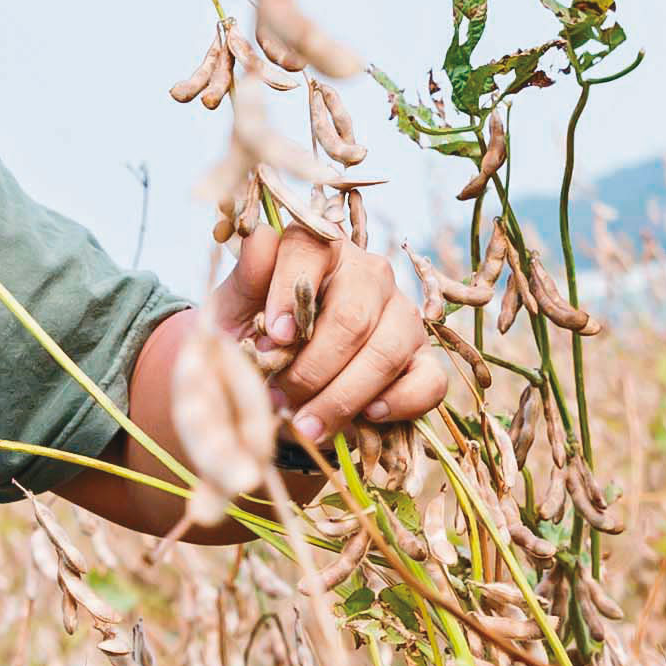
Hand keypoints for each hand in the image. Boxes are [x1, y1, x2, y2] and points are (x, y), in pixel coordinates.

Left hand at [204, 221, 462, 439]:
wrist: (282, 384)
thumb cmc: (259, 341)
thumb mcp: (237, 314)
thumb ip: (246, 280)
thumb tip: (258, 239)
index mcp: (322, 252)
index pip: (311, 250)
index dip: (289, 292)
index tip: (271, 338)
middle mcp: (370, 275)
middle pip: (351, 317)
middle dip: (311, 369)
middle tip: (279, 398)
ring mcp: (403, 316)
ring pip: (386, 353)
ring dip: (343, 398)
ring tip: (307, 426)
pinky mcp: (424, 359)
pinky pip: (428, 382)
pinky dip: (398, 404)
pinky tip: (367, 416)